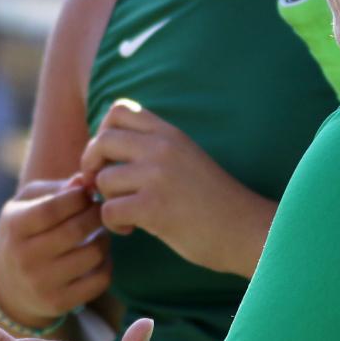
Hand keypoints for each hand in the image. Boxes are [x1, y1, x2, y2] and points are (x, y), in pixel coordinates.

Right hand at [0, 177, 109, 326]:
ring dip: (104, 239)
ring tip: (98, 232)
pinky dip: (106, 264)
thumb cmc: (24, 232)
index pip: (54, 207)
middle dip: (96, 215)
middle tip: (100, 211)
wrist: (9, 285)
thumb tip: (84, 181)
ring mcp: (42, 283)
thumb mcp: (26, 204)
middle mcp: (25, 257)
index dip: (78, 197)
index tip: (87, 193)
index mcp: (15, 227)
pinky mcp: (59, 303)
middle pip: (76, 230)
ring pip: (93, 255)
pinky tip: (97, 256)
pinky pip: (100, 280)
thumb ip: (55, 189)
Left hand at [79, 99, 275, 275]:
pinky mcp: (154, 207)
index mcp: (170, 134)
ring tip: (126, 214)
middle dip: (91, 164)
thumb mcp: (186, 159)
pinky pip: (109, 209)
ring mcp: (158, 176)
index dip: (103, 131)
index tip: (110, 157)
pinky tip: (130, 229)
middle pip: (102, 139)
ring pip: (103, 179)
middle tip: (100, 185)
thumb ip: (153, 149)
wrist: (248, 230)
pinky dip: (112, 224)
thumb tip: (102, 151)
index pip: (119, 110)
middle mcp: (163, 148)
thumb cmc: (215, 202)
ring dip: (106, 200)